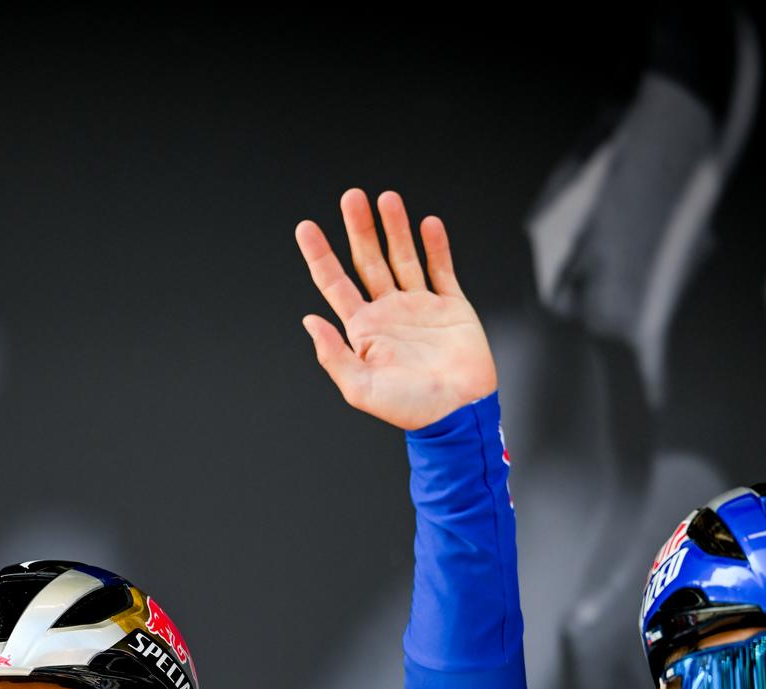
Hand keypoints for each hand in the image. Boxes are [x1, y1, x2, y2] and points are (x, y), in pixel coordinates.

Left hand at [296, 190, 496, 430]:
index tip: (306, 227)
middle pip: (368, 260)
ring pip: (404, 257)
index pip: (335, 283)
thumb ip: (334, 355)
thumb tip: (310, 322)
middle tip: (351, 197)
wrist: (459, 414)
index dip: (320, 255)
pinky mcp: (452, 306)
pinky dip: (436, 246)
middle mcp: (389, 312)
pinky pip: (441, 269)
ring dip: (396, 228)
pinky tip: (427, 224)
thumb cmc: (411, 409)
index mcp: (364, 329)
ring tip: (387, 199)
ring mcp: (420, 306)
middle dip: (359, 228)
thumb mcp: (361, 388)